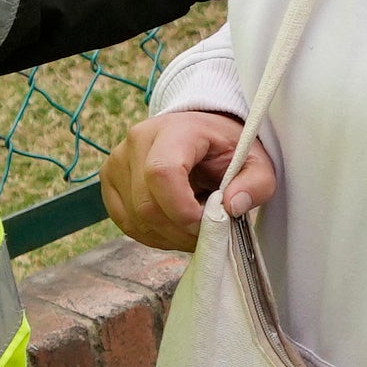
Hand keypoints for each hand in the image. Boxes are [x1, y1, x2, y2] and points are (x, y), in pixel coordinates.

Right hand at [103, 107, 261, 249]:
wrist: (201, 133)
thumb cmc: (228, 148)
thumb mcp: (257, 162)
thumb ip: (254, 184)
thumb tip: (231, 207)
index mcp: (174, 130)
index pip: (162, 173)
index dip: (183, 209)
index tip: (208, 222)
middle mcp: (136, 142)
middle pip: (147, 205)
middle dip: (180, 231)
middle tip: (207, 234)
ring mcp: (117, 161)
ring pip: (135, 220)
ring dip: (169, 237)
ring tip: (195, 227)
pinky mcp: (110, 181)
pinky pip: (126, 223)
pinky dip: (153, 235)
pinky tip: (175, 226)